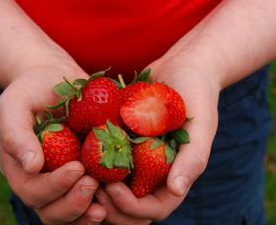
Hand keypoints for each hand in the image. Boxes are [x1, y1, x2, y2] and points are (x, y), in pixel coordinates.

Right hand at [0, 65, 106, 223]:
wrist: (57, 80)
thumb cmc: (33, 90)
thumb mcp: (16, 104)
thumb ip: (16, 134)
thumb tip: (31, 167)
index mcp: (23, 169)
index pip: (33, 191)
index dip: (54, 186)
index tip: (77, 168)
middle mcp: (44, 180)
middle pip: (52, 210)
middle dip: (73, 204)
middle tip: (92, 184)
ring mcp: (67, 179)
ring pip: (73, 212)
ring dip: (88, 213)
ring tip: (105, 206)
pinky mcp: (89, 171)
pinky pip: (94, 197)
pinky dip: (106, 202)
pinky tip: (118, 195)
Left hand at [95, 50, 220, 223]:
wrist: (182, 66)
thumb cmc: (196, 94)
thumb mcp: (201, 125)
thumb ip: (192, 158)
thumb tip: (176, 190)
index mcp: (175, 175)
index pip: (155, 209)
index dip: (132, 207)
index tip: (111, 188)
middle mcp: (154, 172)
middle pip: (131, 209)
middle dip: (110, 206)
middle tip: (90, 188)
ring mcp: (137, 158)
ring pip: (113, 190)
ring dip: (96, 191)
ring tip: (78, 174)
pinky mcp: (122, 141)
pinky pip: (104, 160)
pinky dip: (90, 164)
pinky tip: (75, 153)